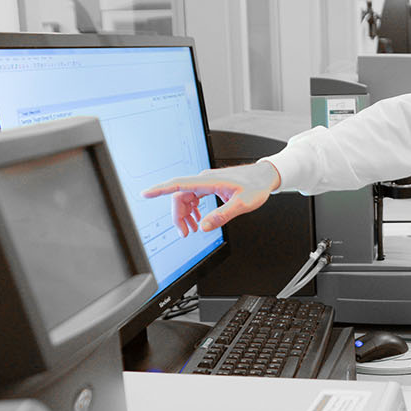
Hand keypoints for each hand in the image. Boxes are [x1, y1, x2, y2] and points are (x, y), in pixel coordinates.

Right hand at [141, 161, 280, 235]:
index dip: (160, 190)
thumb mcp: (242, 204)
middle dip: (178, 216)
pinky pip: (193, 198)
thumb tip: (203, 226)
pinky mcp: (209, 186)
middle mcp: (204, 180)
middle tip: (185, 234)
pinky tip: (197, 220)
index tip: (146, 194)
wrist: (264, 176)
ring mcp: (206, 183)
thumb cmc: (256, 186)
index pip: (178, 184)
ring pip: (185, 198)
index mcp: (208, 181)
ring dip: (184, 215)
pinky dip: (191, 210)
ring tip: (190, 230)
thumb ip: (222, 216)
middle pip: (179, 197)